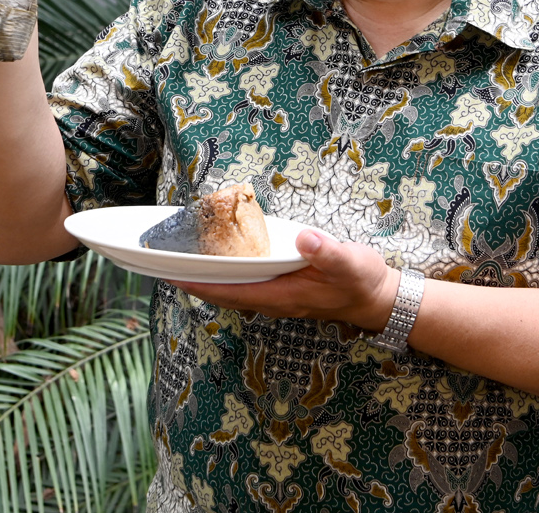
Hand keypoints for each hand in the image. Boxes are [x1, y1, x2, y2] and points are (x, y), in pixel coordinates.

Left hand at [169, 229, 398, 330]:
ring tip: (178, 260)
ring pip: (231, 289)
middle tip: (161, 263)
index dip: (201, 283)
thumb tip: (304, 239)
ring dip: (205, 277)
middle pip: (223, 293)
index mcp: (283, 295)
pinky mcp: (281, 288)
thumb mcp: (350, 263)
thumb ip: (328, 252)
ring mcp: (276, 296)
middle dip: (193, 280)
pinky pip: (244, 283)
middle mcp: (273, 299)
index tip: (172, 274)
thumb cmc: (362, 281)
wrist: (378, 298)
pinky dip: (225, 273)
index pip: (232, 291)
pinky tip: (217, 258)